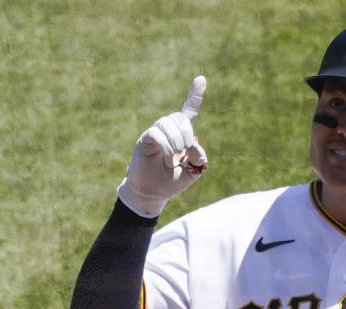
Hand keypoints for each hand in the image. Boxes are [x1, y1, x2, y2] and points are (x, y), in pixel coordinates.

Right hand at [117, 76, 209, 217]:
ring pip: (167, 124)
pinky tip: (167, 157)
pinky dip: (165, 146)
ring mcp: (155, 132)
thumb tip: (193, 143)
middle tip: (185, 151)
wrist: (154, 192)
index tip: (201, 79)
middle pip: (179, 118)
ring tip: (174, 158)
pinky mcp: (145, 139)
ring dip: (176, 141)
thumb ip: (199, 157)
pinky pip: (156, 134)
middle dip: (186, 134)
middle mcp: (168, 129)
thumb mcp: (194, 170)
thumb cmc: (173, 180)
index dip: (195, 95)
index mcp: (182, 134)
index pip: (189, 110)